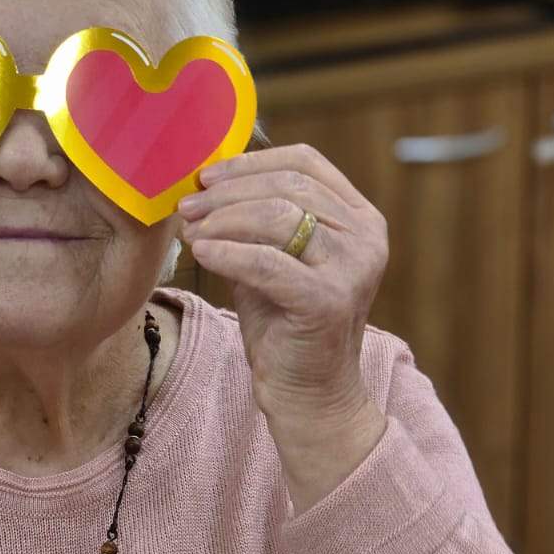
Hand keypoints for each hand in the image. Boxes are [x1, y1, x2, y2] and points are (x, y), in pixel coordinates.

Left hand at [177, 143, 387, 431]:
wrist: (308, 392)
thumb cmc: (285, 322)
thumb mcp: (274, 256)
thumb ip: (256, 218)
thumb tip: (206, 181)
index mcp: (360, 217)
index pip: (306, 162)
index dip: (251, 161)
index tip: (207, 175)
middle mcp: (366, 236)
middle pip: (288, 185)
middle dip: (228, 192)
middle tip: (186, 205)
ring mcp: (352, 268)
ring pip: (277, 216)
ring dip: (223, 219)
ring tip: (189, 229)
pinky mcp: (328, 301)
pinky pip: (266, 262)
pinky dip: (227, 253)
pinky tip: (200, 253)